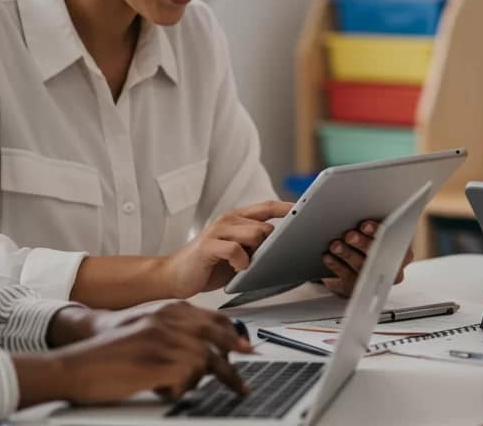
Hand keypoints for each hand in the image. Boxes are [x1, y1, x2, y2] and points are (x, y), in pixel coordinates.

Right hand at [17, 301, 252, 406]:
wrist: (74, 365)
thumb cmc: (108, 352)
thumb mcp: (144, 329)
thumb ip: (173, 330)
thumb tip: (205, 347)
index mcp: (167, 310)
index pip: (212, 319)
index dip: (232, 337)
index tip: (246, 350)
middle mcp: (168, 321)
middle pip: (217, 339)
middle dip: (232, 364)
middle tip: (242, 385)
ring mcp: (162, 341)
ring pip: (206, 362)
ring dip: (195, 381)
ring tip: (175, 387)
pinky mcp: (156, 364)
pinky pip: (187, 381)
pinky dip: (178, 391)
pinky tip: (160, 390)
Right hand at [162, 200, 293, 297]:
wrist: (174, 275)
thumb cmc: (209, 265)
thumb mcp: (238, 253)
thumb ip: (256, 245)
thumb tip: (285, 245)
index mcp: (237, 219)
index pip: (267, 207)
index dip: (288, 208)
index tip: (308, 211)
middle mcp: (228, 220)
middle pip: (265, 224)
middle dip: (273, 242)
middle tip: (271, 257)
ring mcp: (217, 231)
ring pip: (254, 233)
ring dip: (257, 252)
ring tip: (248, 265)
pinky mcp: (208, 246)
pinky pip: (235, 249)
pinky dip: (241, 261)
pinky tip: (238, 268)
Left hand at [320, 219, 412, 296]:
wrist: (362, 267)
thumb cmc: (372, 242)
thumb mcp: (378, 233)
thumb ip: (375, 225)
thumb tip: (360, 208)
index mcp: (403, 250)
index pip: (393, 239)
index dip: (377, 232)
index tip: (364, 225)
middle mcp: (392, 269)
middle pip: (377, 256)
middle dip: (361, 244)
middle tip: (349, 235)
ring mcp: (374, 280)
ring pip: (361, 267)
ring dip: (346, 254)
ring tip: (335, 245)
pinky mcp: (355, 288)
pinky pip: (345, 277)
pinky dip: (336, 265)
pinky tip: (329, 257)